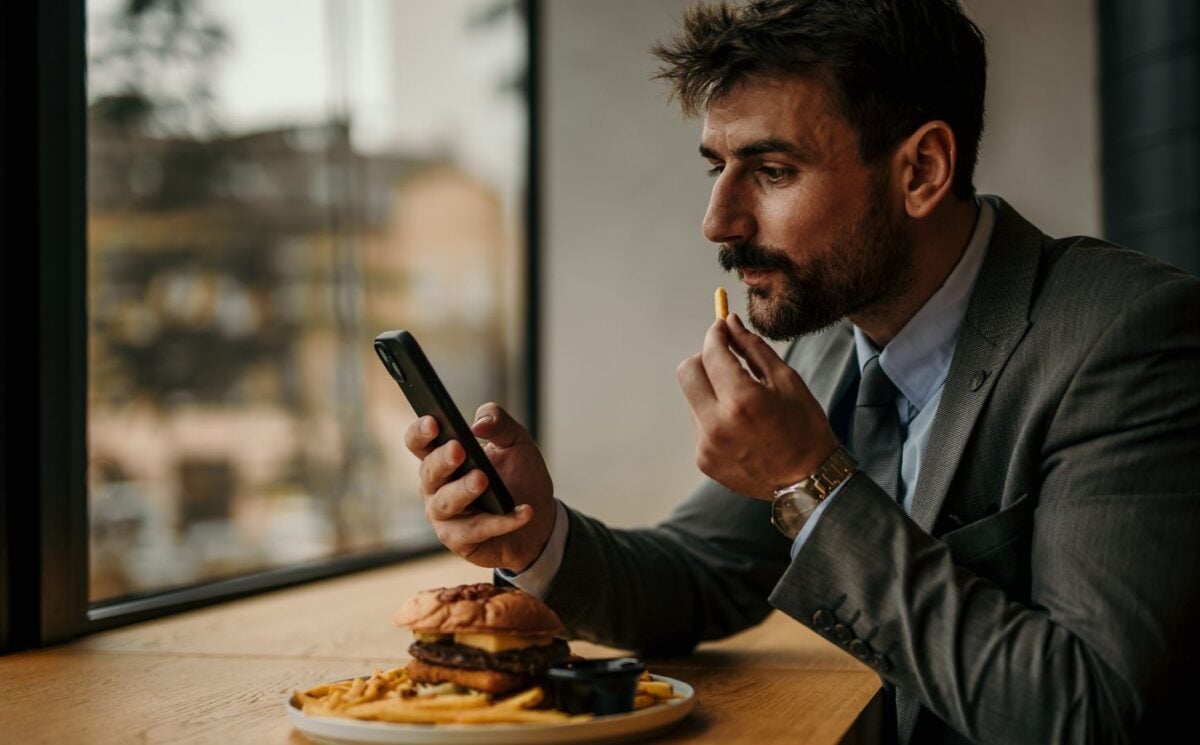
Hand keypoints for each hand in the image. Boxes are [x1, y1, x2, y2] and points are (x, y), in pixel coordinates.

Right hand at [403, 403, 556, 571]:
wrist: (540, 519)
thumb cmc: (520, 476)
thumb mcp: (516, 442)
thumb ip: (499, 423)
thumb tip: (479, 423)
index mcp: (442, 457)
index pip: (419, 442)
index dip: (420, 432)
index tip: (434, 422)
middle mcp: (436, 486)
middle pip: (429, 471)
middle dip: (442, 460)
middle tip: (459, 449)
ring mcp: (444, 515)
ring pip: (445, 503)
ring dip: (463, 490)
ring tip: (482, 479)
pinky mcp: (459, 540)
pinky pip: (476, 529)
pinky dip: (501, 521)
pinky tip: (523, 511)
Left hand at [676, 313, 838, 498]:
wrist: (809, 481)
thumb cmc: (804, 427)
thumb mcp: (786, 380)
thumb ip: (753, 348)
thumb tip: (729, 322)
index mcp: (742, 400)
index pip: (711, 353)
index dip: (715, 334)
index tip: (721, 327)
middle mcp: (717, 424)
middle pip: (687, 371)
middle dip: (704, 358)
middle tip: (725, 359)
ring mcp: (707, 445)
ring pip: (693, 398)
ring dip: (710, 390)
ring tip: (742, 402)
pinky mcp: (704, 460)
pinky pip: (700, 424)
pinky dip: (714, 416)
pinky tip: (741, 427)